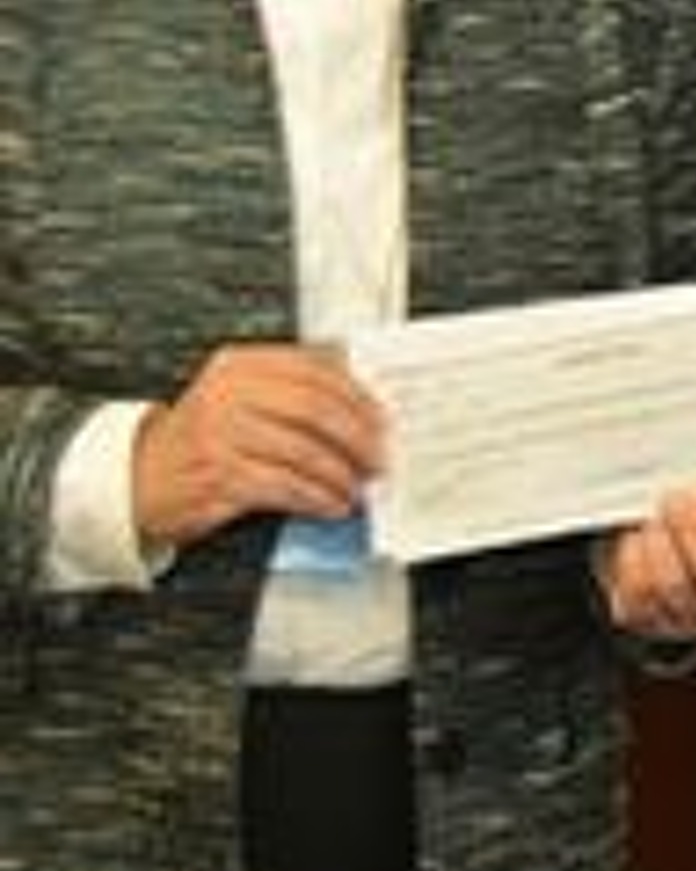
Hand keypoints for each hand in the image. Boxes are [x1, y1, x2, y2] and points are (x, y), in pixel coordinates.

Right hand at [131, 343, 384, 549]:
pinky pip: (286, 487)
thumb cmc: (204, 437)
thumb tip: (364, 405)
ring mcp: (221, 435)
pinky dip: (318, 498)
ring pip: (304, 452)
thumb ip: (292, 389)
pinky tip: (332, 505)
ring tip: (358, 487)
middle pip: (315, 409)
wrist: (139, 476)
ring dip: (341, 475)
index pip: (315, 370)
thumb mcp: (239, 396)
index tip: (383, 419)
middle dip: (358, 437)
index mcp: (240, 365)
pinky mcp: (219, 476)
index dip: (358, 396)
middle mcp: (228, 394)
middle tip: (378, 458)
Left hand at [596, 486, 695, 643]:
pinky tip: (639, 539)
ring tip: (656, 519)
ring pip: (676, 588)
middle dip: (695, 533)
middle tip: (677, 501)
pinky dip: (635, 563)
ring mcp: (693, 618)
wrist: (669, 554)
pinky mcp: (651, 621)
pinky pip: (639, 597)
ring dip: (662, 545)